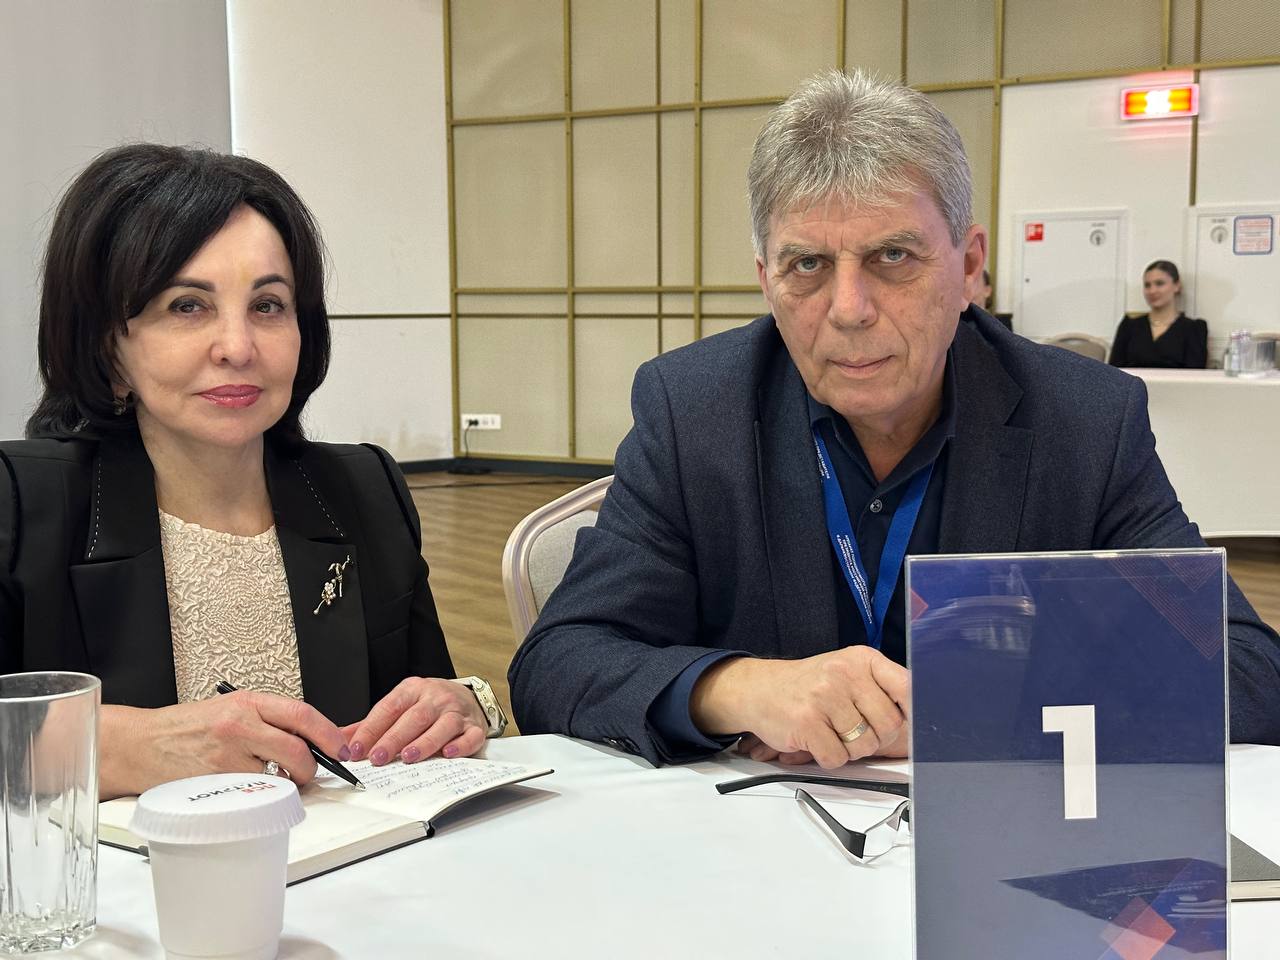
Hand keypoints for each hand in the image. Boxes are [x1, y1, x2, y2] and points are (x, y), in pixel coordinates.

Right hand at [99, 693, 348, 798]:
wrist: (142, 744)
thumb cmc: (189, 727)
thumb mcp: (232, 708)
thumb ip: (270, 720)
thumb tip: (315, 737)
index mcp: (248, 702)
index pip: (302, 715)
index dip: (329, 734)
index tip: (342, 748)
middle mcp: (239, 725)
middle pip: (297, 750)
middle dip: (310, 767)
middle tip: (308, 773)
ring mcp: (226, 756)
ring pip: (277, 777)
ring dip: (283, 784)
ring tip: (270, 779)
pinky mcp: (214, 783)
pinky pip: (253, 794)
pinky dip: (258, 795)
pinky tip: (248, 788)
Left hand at [344, 677, 486, 765]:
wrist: (467, 697)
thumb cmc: (428, 705)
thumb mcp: (400, 705)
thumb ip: (372, 724)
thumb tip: (339, 740)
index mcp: (412, 690)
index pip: (389, 707)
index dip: (371, 729)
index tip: (356, 749)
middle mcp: (436, 698)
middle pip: (415, 717)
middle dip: (394, 738)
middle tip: (377, 758)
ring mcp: (457, 712)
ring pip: (442, 725)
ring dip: (425, 742)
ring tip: (408, 758)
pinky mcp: (474, 727)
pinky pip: (470, 736)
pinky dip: (460, 745)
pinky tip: (448, 754)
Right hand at [692, 647, 909, 769]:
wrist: (759, 689)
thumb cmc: (810, 686)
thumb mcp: (847, 672)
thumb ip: (881, 689)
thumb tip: (919, 717)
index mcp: (861, 659)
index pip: (905, 687)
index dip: (914, 712)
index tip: (911, 724)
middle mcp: (844, 674)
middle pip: (889, 726)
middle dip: (875, 738)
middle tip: (854, 730)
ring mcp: (824, 697)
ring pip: (864, 746)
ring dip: (850, 749)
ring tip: (831, 731)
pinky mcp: (806, 723)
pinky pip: (837, 758)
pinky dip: (828, 757)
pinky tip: (816, 740)